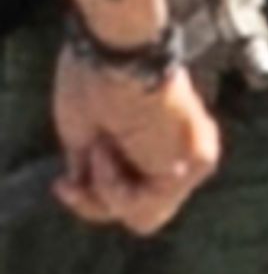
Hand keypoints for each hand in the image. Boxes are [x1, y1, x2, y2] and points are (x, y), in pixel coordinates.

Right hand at [51, 52, 218, 235]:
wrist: (113, 55)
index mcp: (165, 143)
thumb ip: (97, 171)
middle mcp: (187, 154)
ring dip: (105, 189)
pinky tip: (110, 149)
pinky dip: (113, 184)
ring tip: (102, 146)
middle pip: (143, 215)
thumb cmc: (95, 80)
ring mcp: (196, 159)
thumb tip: (93, 197)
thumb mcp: (86, 136)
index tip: (62, 183)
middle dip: (98, 203)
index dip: (93, 198)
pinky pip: (146, 207)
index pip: (135, 197)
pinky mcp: (198, 161)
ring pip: (145, 217)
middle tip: (73, 178)